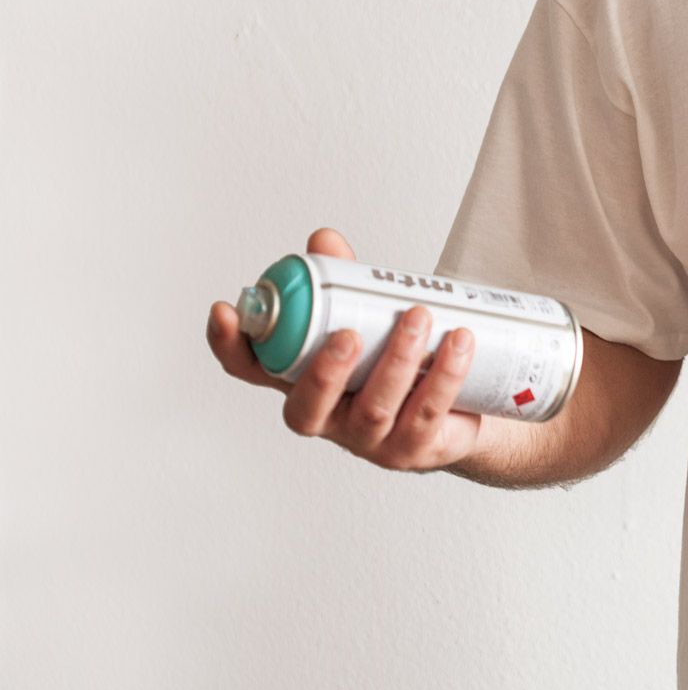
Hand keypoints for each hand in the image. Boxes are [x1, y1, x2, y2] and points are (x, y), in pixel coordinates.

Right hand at [207, 227, 483, 471]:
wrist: (457, 403)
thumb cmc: (395, 358)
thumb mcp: (366, 315)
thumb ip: (343, 282)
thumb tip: (324, 241)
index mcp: (300, 380)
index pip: (250, 369)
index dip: (230, 345)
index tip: (225, 310)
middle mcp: (326, 416)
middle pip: (308, 406)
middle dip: (325, 370)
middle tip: (348, 333)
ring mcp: (368, 439)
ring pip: (375, 408)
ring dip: (395, 360)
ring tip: (419, 317)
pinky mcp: (413, 447)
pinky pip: (426, 413)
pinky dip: (444, 375)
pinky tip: (459, 342)